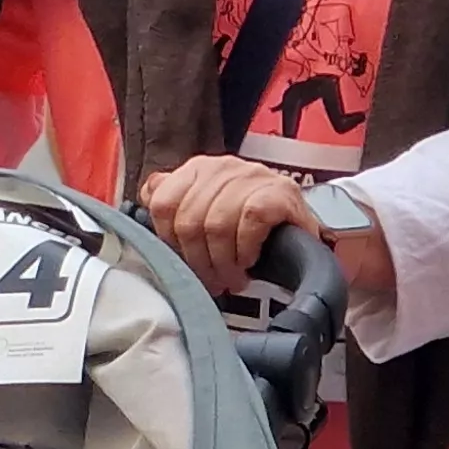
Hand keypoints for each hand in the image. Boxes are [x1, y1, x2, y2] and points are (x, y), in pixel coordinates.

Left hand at [136, 154, 317, 295]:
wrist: (303, 231)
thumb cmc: (249, 226)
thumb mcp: (208, 210)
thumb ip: (177, 202)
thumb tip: (145, 197)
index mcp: (199, 169)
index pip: (162, 202)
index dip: (168, 241)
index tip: (181, 263)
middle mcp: (224, 167)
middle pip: (189, 219)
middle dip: (198, 261)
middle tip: (211, 281)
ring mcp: (254, 177)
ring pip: (217, 224)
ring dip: (222, 262)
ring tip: (231, 278)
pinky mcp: (281, 192)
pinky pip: (250, 222)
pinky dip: (246, 248)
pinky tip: (249, 260)